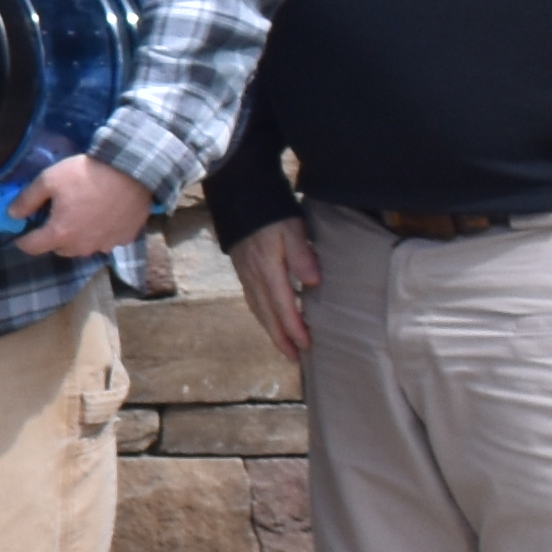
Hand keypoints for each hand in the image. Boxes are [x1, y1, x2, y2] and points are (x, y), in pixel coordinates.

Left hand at [7, 154, 153, 265]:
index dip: (22, 239)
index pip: (31, 247)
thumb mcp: (49, 180)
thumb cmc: (86, 174)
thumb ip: (26, 199)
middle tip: (55, 215)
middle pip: (57, 248)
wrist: (133, 172)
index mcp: (60, 234)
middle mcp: (81, 247)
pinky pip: (104, 241)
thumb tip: (12, 215)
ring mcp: (105, 246)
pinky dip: (99, 233)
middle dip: (51, 236)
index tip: (22, 230)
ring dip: (75, 236)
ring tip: (80, 214)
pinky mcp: (123, 240)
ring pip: (81, 247)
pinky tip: (102, 214)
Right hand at [239, 213, 319, 363]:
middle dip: (281, 338)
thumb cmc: (270, 210)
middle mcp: (254, 277)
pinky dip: (262, 314)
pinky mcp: (243, 269)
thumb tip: (313, 283)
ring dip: (271, 329)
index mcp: (268, 270)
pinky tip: (268, 316)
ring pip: (258, 309)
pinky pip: (252, 300)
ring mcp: (245, 274)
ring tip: (283, 344)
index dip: (294, 328)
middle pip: (267, 315)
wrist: (238, 193)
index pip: (283, 307)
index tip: (307, 345)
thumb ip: (303, 254)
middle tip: (295, 358)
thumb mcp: (292, 227)